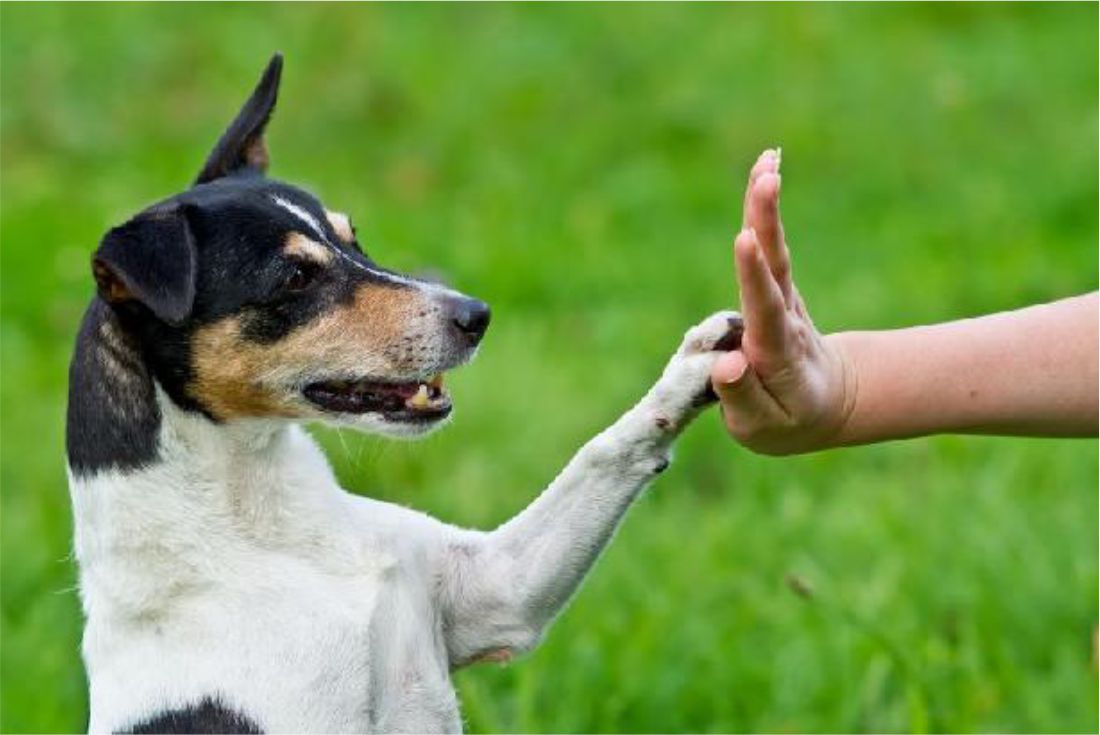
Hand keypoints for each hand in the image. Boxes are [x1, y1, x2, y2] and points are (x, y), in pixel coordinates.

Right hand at [710, 150, 855, 454]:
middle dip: (766, 222)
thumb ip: (743, 397)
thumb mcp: (763, 428)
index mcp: (777, 353)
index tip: (745, 240)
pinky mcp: (775, 286)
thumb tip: (728, 363)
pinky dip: (763, 208)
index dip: (753, 276)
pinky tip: (764, 168)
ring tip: (767, 161)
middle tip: (766, 179)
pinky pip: (768, 245)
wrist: (827, 402)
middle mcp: (783, 318)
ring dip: (766, 205)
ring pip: (774, 249)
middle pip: (775, 266)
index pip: (765, 310)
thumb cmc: (787, 420)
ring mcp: (782, 298)